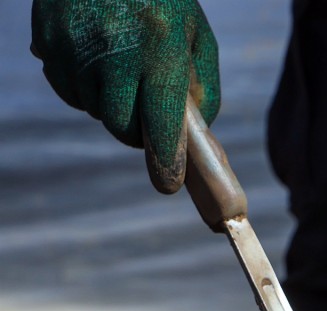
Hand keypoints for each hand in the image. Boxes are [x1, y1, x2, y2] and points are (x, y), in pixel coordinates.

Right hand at [31, 0, 219, 192]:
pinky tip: (99, 62)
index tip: (169, 184)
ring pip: (95, 110)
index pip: (160, 122)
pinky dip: (87, 89)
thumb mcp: (195, 33)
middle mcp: (113, 50)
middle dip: (138, 135)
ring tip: (125, 74)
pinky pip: (70, 91)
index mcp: (158, 47)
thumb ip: (203, 85)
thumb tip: (198, 136)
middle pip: (122, 127)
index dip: (166, 159)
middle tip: (149, 127)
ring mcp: (74, 48)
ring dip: (112, 107)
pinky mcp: (46, 44)